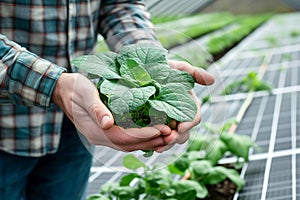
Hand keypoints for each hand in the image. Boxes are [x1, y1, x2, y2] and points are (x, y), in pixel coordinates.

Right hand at [52, 73, 172, 151]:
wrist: (62, 90)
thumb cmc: (75, 88)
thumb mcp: (85, 94)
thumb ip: (96, 109)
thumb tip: (108, 124)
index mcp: (94, 130)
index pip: (123, 138)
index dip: (144, 135)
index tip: (162, 129)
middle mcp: (99, 137)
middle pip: (128, 145)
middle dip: (151, 141)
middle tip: (171, 134)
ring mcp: (102, 136)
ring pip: (128, 145)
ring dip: (148, 142)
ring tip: (167, 135)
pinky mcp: (105, 131)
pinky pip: (125, 140)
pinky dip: (140, 139)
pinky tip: (152, 134)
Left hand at [154, 60, 214, 151]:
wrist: (141, 71)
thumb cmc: (161, 67)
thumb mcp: (176, 67)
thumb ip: (193, 72)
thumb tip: (212, 80)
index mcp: (188, 103)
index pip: (194, 117)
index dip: (189, 123)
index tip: (180, 127)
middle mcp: (180, 114)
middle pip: (185, 132)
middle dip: (177, 137)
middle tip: (168, 140)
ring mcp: (168, 121)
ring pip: (174, 138)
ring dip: (168, 144)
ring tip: (159, 147)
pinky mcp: (156, 125)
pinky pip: (160, 139)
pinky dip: (157, 144)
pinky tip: (152, 147)